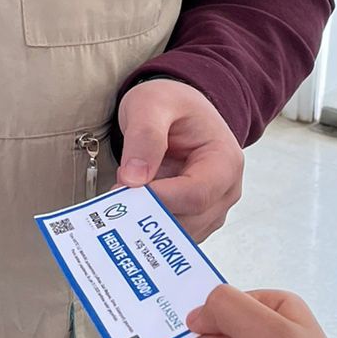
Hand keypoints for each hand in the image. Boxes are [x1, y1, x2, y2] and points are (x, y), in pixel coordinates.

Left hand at [116, 79, 243, 240]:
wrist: (178, 110)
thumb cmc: (171, 103)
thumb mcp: (152, 104)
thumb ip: (144, 136)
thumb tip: (133, 179)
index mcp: (225, 160)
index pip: (196, 194)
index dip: (160, 199)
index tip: (124, 194)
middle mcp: (225, 190)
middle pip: (188, 219)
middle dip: (147, 215)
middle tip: (111, 207)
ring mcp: (212, 208)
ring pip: (179, 234)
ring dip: (145, 226)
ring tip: (114, 211)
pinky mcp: (195, 218)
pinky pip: (172, 234)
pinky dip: (148, 229)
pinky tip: (125, 217)